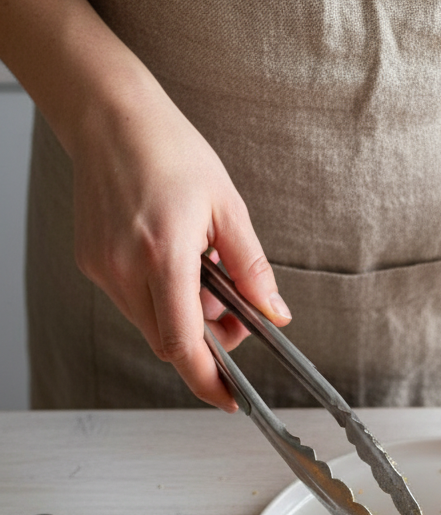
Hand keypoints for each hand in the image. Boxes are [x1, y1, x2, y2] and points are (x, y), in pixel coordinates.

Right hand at [71, 80, 289, 410]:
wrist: (109, 116)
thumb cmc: (169, 151)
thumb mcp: (227, 207)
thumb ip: (252, 268)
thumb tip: (275, 314)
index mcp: (164, 254)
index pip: (183, 343)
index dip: (208, 380)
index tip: (229, 398)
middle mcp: (125, 268)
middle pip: (168, 342)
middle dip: (206, 345)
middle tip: (233, 320)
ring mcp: (103, 268)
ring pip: (150, 324)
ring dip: (184, 319)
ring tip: (204, 276)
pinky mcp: (91, 263)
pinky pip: (132, 302)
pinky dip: (161, 299)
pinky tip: (175, 264)